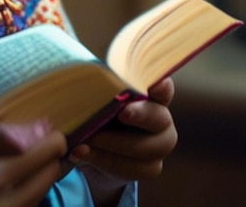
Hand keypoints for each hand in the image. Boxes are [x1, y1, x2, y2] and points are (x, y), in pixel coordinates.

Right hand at [0, 120, 66, 206]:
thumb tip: (40, 130)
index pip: (45, 155)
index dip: (53, 137)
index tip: (48, 126)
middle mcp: (2, 206)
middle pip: (49, 176)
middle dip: (49, 154)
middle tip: (37, 137)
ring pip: (41, 194)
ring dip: (41, 172)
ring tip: (26, 155)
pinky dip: (29, 189)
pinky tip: (14, 176)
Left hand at [69, 78, 177, 203]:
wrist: (94, 149)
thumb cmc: (95, 112)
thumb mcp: (94, 97)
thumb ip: (99, 88)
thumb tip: (88, 77)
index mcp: (149, 94)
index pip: (162, 87)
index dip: (162, 86)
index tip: (155, 85)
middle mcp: (160, 118)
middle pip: (160, 118)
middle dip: (140, 115)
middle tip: (122, 113)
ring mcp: (159, 145)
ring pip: (148, 148)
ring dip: (114, 142)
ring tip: (87, 137)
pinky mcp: (149, 168)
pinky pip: (133, 168)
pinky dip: (103, 159)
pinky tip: (82, 151)